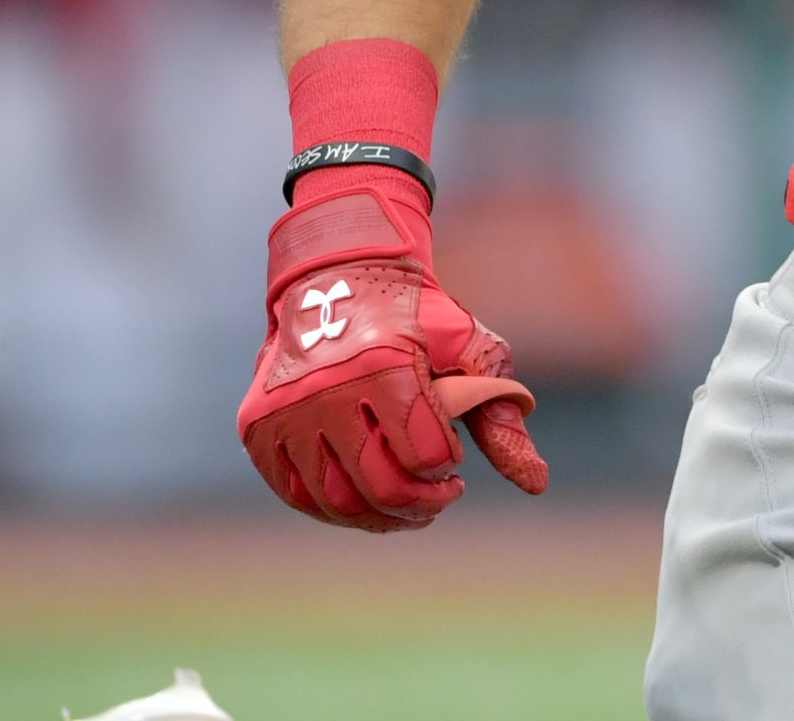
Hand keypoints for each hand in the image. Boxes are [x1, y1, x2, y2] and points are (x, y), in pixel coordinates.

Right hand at [237, 180, 546, 529]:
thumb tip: (536, 484)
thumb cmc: (416, 316)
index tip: (455, 459)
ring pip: (335, 499)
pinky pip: (294, 492)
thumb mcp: (469, 348)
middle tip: (440, 497)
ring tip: (407, 504)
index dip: (448, 467)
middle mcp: (326, 391)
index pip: (425, 454)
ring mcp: (285, 411)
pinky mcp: (258, 427)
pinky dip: (333, 507)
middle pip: (379, 485)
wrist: (339, 276)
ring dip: (379, 516)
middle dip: (421, 504)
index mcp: (384, 366)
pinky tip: (364, 498)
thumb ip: (500, 412)